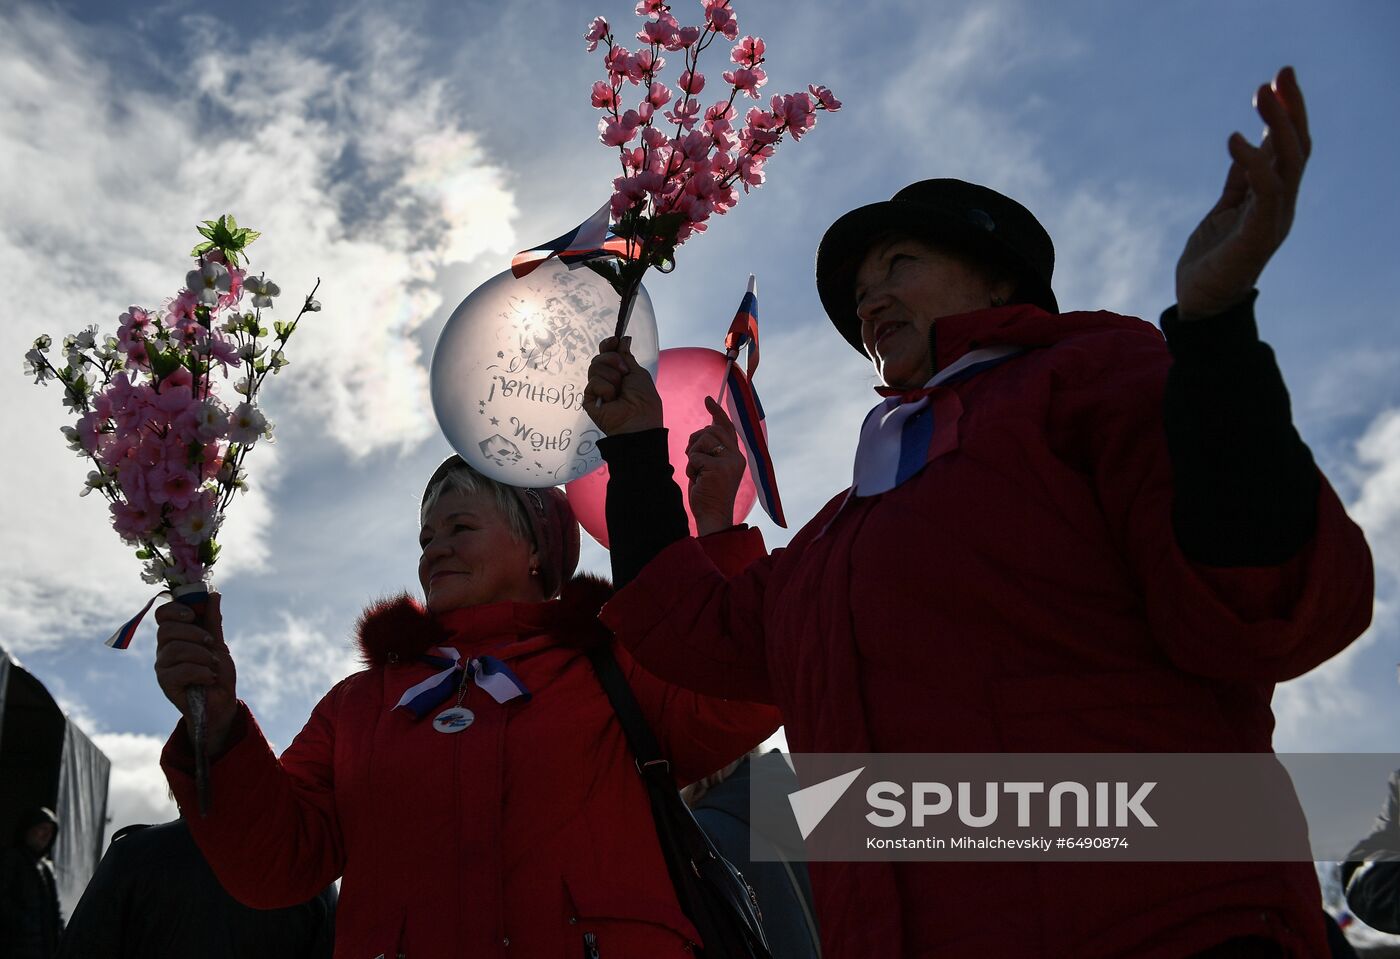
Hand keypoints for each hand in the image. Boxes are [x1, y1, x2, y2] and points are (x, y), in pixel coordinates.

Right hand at [154, 592, 237, 753]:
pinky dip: (200, 672)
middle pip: (167, 629)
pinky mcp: (165, 683)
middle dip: (195, 634)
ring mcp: (163, 666)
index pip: (162, 614)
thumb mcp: (218, 643)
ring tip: (214, 665)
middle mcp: (165, 648)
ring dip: (201, 655)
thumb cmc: (217, 672)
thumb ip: (213, 620)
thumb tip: (213, 593)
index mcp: (176, 635)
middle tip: (211, 644)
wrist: (221, 703)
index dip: (175, 609)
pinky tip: (209, 678)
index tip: (194, 615)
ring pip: (175, 649)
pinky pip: (179, 670)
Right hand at [583, 336, 663, 435]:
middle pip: (599, 357)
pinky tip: (611, 400)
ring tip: (619, 391)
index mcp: (618, 372)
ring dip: (611, 377)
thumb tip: (624, 339)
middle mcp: (606, 379)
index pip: (606, 352)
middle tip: (624, 373)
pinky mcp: (588, 399)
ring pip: (595, 367)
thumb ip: (627, 356)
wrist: (638, 421)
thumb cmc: (643, 399)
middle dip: (612, 360)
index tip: (614, 340)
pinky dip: (605, 389)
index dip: (608, 345)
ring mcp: (596, 389)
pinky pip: (593, 383)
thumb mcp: (638, 373)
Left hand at [686, 396, 746, 535]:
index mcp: (736, 456)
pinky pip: (695, 456)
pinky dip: (690, 467)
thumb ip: (712, 449)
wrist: (713, 516)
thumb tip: (707, 427)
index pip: (727, 427)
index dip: (717, 412)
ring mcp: (729, 462)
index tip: (707, 399)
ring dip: (693, 455)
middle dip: (696, 441)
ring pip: (703, 439)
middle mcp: (736, 456)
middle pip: (711, 430)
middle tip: (693, 459)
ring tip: (697, 472)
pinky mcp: (719, 469)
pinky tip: (696, 480)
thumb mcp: (711, 467)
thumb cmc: (708, 493)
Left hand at [1175, 66, 1310, 320]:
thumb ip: (1240, 181)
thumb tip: (1246, 146)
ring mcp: (1273, 221)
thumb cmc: (1212, 260)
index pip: (1290, 148)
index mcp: (1275, 199)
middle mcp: (1281, 207)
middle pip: (1298, 148)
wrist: (1199, 305)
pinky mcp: (1256, 236)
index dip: (1288, 113)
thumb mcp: (1226, 210)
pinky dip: (1252, 162)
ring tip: (1261, 94)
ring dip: (1277, 126)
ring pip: (1289, 163)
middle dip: (1292, 109)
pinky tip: (1234, 139)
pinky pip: (1263, 192)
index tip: (1278, 79)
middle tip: (1280, 73)